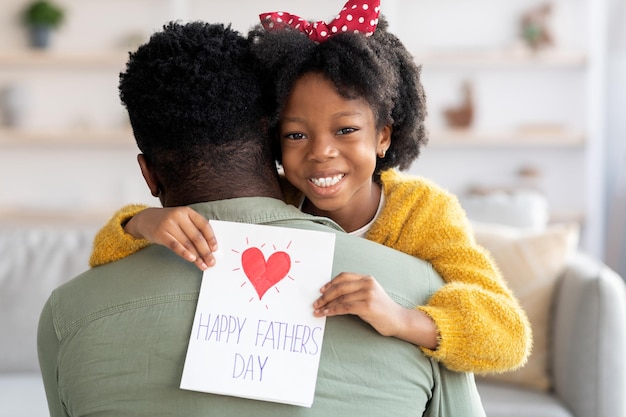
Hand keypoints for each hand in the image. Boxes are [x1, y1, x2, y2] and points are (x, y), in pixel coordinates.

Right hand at [125, 207, 217, 270]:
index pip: (204, 225)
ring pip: (187, 243)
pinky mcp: (161, 233)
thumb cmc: (167, 221)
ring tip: (203, 265)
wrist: (144, 219)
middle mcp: (179, 216)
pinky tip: (192, 259)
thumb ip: (193, 229)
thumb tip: (208, 248)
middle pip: (196, 236)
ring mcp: (169, 224)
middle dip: (206, 251)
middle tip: (212, 262)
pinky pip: (175, 245)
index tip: (215, 249)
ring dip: (197, 256)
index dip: (211, 238)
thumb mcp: (181, 219)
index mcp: (187, 212)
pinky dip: (184, 253)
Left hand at [312, 272, 438, 348]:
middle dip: (325, 296)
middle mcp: (367, 284)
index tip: (320, 291)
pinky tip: (327, 314)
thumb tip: (332, 295)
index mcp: (367, 279)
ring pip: (341, 298)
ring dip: (326, 305)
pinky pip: (345, 307)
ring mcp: (368, 294)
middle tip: (315, 303)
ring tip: (318, 311)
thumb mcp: (369, 294)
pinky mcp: (368, 306)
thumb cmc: (381, 309)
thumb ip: (354, 291)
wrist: (398, 320)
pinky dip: (333, 311)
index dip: (330, 283)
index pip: (344, 277)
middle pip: (340, 287)